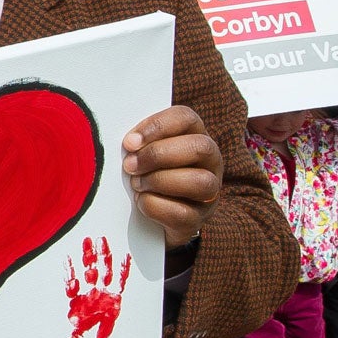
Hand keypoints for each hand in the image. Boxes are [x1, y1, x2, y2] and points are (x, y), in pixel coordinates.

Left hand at [122, 106, 222, 247]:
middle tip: (129, 166)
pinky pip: (182, 213)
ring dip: (159, 181)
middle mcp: (210, 162)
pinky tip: (141, 202)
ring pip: (200, 181)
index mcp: (194, 136)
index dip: (157, 127)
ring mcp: (209, 193)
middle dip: (158, 155)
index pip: (186, 118)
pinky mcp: (197, 220)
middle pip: (199, 147)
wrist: (152, 217)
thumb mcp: (143, 152)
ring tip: (136, 184)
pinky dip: (155, 207)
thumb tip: (127, 143)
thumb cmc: (146, 174)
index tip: (129, 142)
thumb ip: (139, 142)